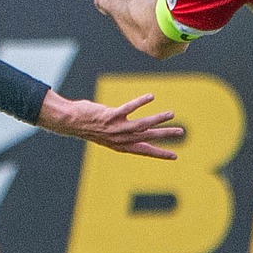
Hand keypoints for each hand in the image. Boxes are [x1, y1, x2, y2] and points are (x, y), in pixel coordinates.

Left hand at [37, 91, 184, 159]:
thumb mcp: (108, 135)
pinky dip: (140, 102)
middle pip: (147, 137)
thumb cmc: (89, 127)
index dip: (160, 154)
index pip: (145, 151)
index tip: (175, 156)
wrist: (70, 122)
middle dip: (165, 135)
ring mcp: (115, 128)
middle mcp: (120, 139)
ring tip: (171, 114)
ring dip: (157, 119)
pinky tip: (151, 97)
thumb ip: (123, 135)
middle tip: (182, 132)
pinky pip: (128, 108)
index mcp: (121, 146)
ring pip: (141, 125)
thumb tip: (137, 130)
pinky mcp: (110, 116)